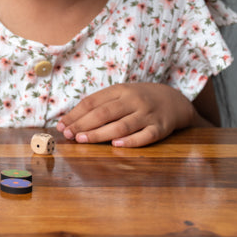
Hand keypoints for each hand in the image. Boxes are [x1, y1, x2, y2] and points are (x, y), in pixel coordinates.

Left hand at [56, 83, 194, 147]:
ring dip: (100, 133)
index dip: (75, 114)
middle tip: (69, 134)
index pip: (92, 102)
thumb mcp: (120, 94)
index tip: (61, 125)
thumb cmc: (138, 99)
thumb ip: (100, 105)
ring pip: (121, 125)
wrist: (174, 100)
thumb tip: (71, 120)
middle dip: (83, 124)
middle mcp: (133, 101)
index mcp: (120, 90)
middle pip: (104, 113)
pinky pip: (145, 136)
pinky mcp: (160, 128)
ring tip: (83, 139)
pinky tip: (116, 145)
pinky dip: (130, 141)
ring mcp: (147, 114)